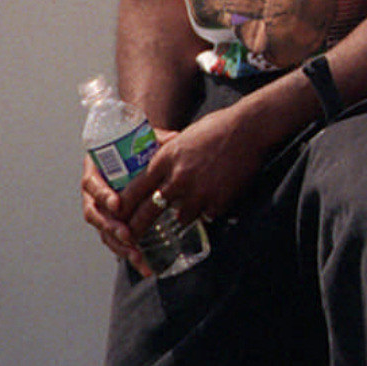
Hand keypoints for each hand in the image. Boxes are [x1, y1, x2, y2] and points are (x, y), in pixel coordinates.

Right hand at [80, 151, 155, 279]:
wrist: (131, 152)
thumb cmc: (134, 145)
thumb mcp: (142, 139)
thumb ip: (157, 139)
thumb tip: (177, 137)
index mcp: (95, 171)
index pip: (92, 184)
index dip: (103, 195)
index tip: (117, 204)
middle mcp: (94, 193)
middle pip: (95, 214)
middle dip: (111, 227)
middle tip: (128, 236)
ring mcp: (101, 210)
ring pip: (104, 231)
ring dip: (119, 246)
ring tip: (137, 256)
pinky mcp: (112, 222)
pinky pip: (114, 239)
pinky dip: (126, 252)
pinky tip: (141, 262)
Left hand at [113, 102, 272, 246]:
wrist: (249, 128)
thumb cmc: (218, 127)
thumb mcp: (184, 137)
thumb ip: (169, 156)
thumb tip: (159, 171)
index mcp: (166, 159)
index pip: (135, 189)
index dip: (123, 205)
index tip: (117, 215)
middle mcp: (177, 178)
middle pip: (149, 211)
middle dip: (137, 227)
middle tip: (130, 238)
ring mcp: (198, 191)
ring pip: (181, 217)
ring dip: (184, 215)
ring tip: (190, 209)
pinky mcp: (218, 201)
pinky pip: (208, 215)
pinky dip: (210, 211)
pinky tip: (216, 200)